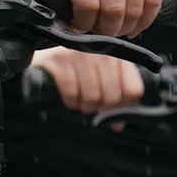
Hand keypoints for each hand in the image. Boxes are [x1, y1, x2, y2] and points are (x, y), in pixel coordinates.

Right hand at [30, 44, 146, 113]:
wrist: (43, 54)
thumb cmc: (76, 69)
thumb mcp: (100, 79)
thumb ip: (114, 99)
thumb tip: (118, 124)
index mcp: (118, 56)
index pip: (133, 90)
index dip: (123, 105)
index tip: (111, 106)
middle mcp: (102, 52)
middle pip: (113, 97)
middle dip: (100, 108)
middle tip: (91, 105)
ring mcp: (80, 54)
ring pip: (92, 97)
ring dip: (84, 106)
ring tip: (79, 101)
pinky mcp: (60, 60)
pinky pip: (72, 93)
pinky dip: (70, 101)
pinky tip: (68, 97)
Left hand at [39, 0, 165, 40]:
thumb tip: (46, 28)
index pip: (87, 2)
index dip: (85, 25)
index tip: (82, 29)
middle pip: (113, 5)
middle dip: (108, 29)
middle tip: (103, 32)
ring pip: (136, 3)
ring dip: (128, 26)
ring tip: (118, 28)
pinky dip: (147, 17)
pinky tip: (137, 22)